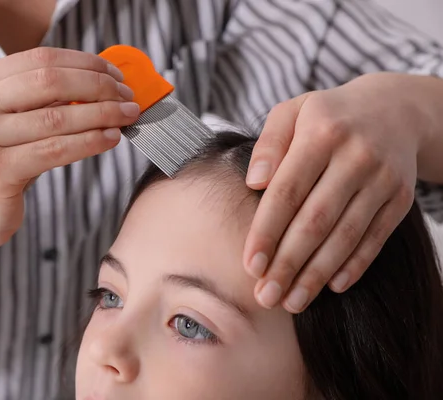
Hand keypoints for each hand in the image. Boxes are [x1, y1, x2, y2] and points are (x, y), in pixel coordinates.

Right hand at [0, 47, 138, 249]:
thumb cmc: (0, 162)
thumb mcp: (12, 121)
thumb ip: (43, 99)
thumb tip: (101, 80)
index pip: (40, 59)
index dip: (85, 63)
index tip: (115, 74)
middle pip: (50, 82)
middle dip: (98, 85)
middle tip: (126, 96)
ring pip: (57, 117)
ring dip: (102, 114)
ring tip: (128, 115)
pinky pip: (55, 150)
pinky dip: (90, 141)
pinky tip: (112, 138)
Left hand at [243, 72, 436, 312]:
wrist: (394, 110)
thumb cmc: (327, 116)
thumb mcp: (292, 112)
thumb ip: (269, 144)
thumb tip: (253, 182)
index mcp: (320, 133)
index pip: (286, 191)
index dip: (267, 231)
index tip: (251, 265)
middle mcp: (355, 156)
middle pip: (315, 220)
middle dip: (288, 264)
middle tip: (266, 295)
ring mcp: (383, 178)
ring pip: (346, 236)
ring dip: (317, 274)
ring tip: (292, 301)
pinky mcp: (401, 197)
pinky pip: (376, 237)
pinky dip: (355, 265)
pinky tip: (332, 286)